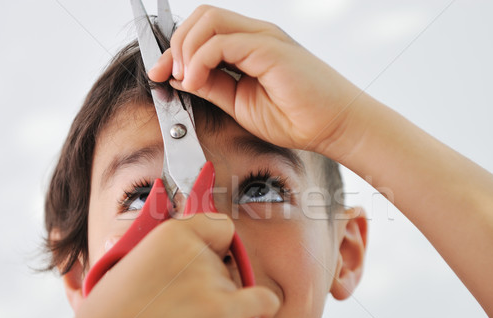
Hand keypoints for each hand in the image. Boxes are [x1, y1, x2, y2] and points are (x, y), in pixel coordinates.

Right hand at [28, 214, 278, 317]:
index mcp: (170, 234)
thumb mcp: (128, 268)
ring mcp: (209, 280)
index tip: (212, 256)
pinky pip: (261, 301)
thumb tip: (188, 256)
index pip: (218, 226)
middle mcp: (193, 251)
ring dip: (222, 306)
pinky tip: (262, 309)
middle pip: (225, 263)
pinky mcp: (221, 310)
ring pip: (235, 288)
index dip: (216, 244)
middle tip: (186, 306)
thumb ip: (163, 257)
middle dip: (214, 282)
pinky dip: (263, 306)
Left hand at [149, 6, 367, 157]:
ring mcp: (264, 38)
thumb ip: (212, 86)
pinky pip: (222, 42)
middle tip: (163, 73)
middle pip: (202, 16)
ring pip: (208, 21)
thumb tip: (180, 76)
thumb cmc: (296, 118)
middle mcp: (255, 35)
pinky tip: (195, 81)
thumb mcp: (240, 104)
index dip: (175, 47)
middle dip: (174, 43)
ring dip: (185, 49)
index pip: (203, 29)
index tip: (158, 72)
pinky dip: (200, 60)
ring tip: (183, 79)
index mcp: (249, 46)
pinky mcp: (270, 48)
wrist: (334, 127)